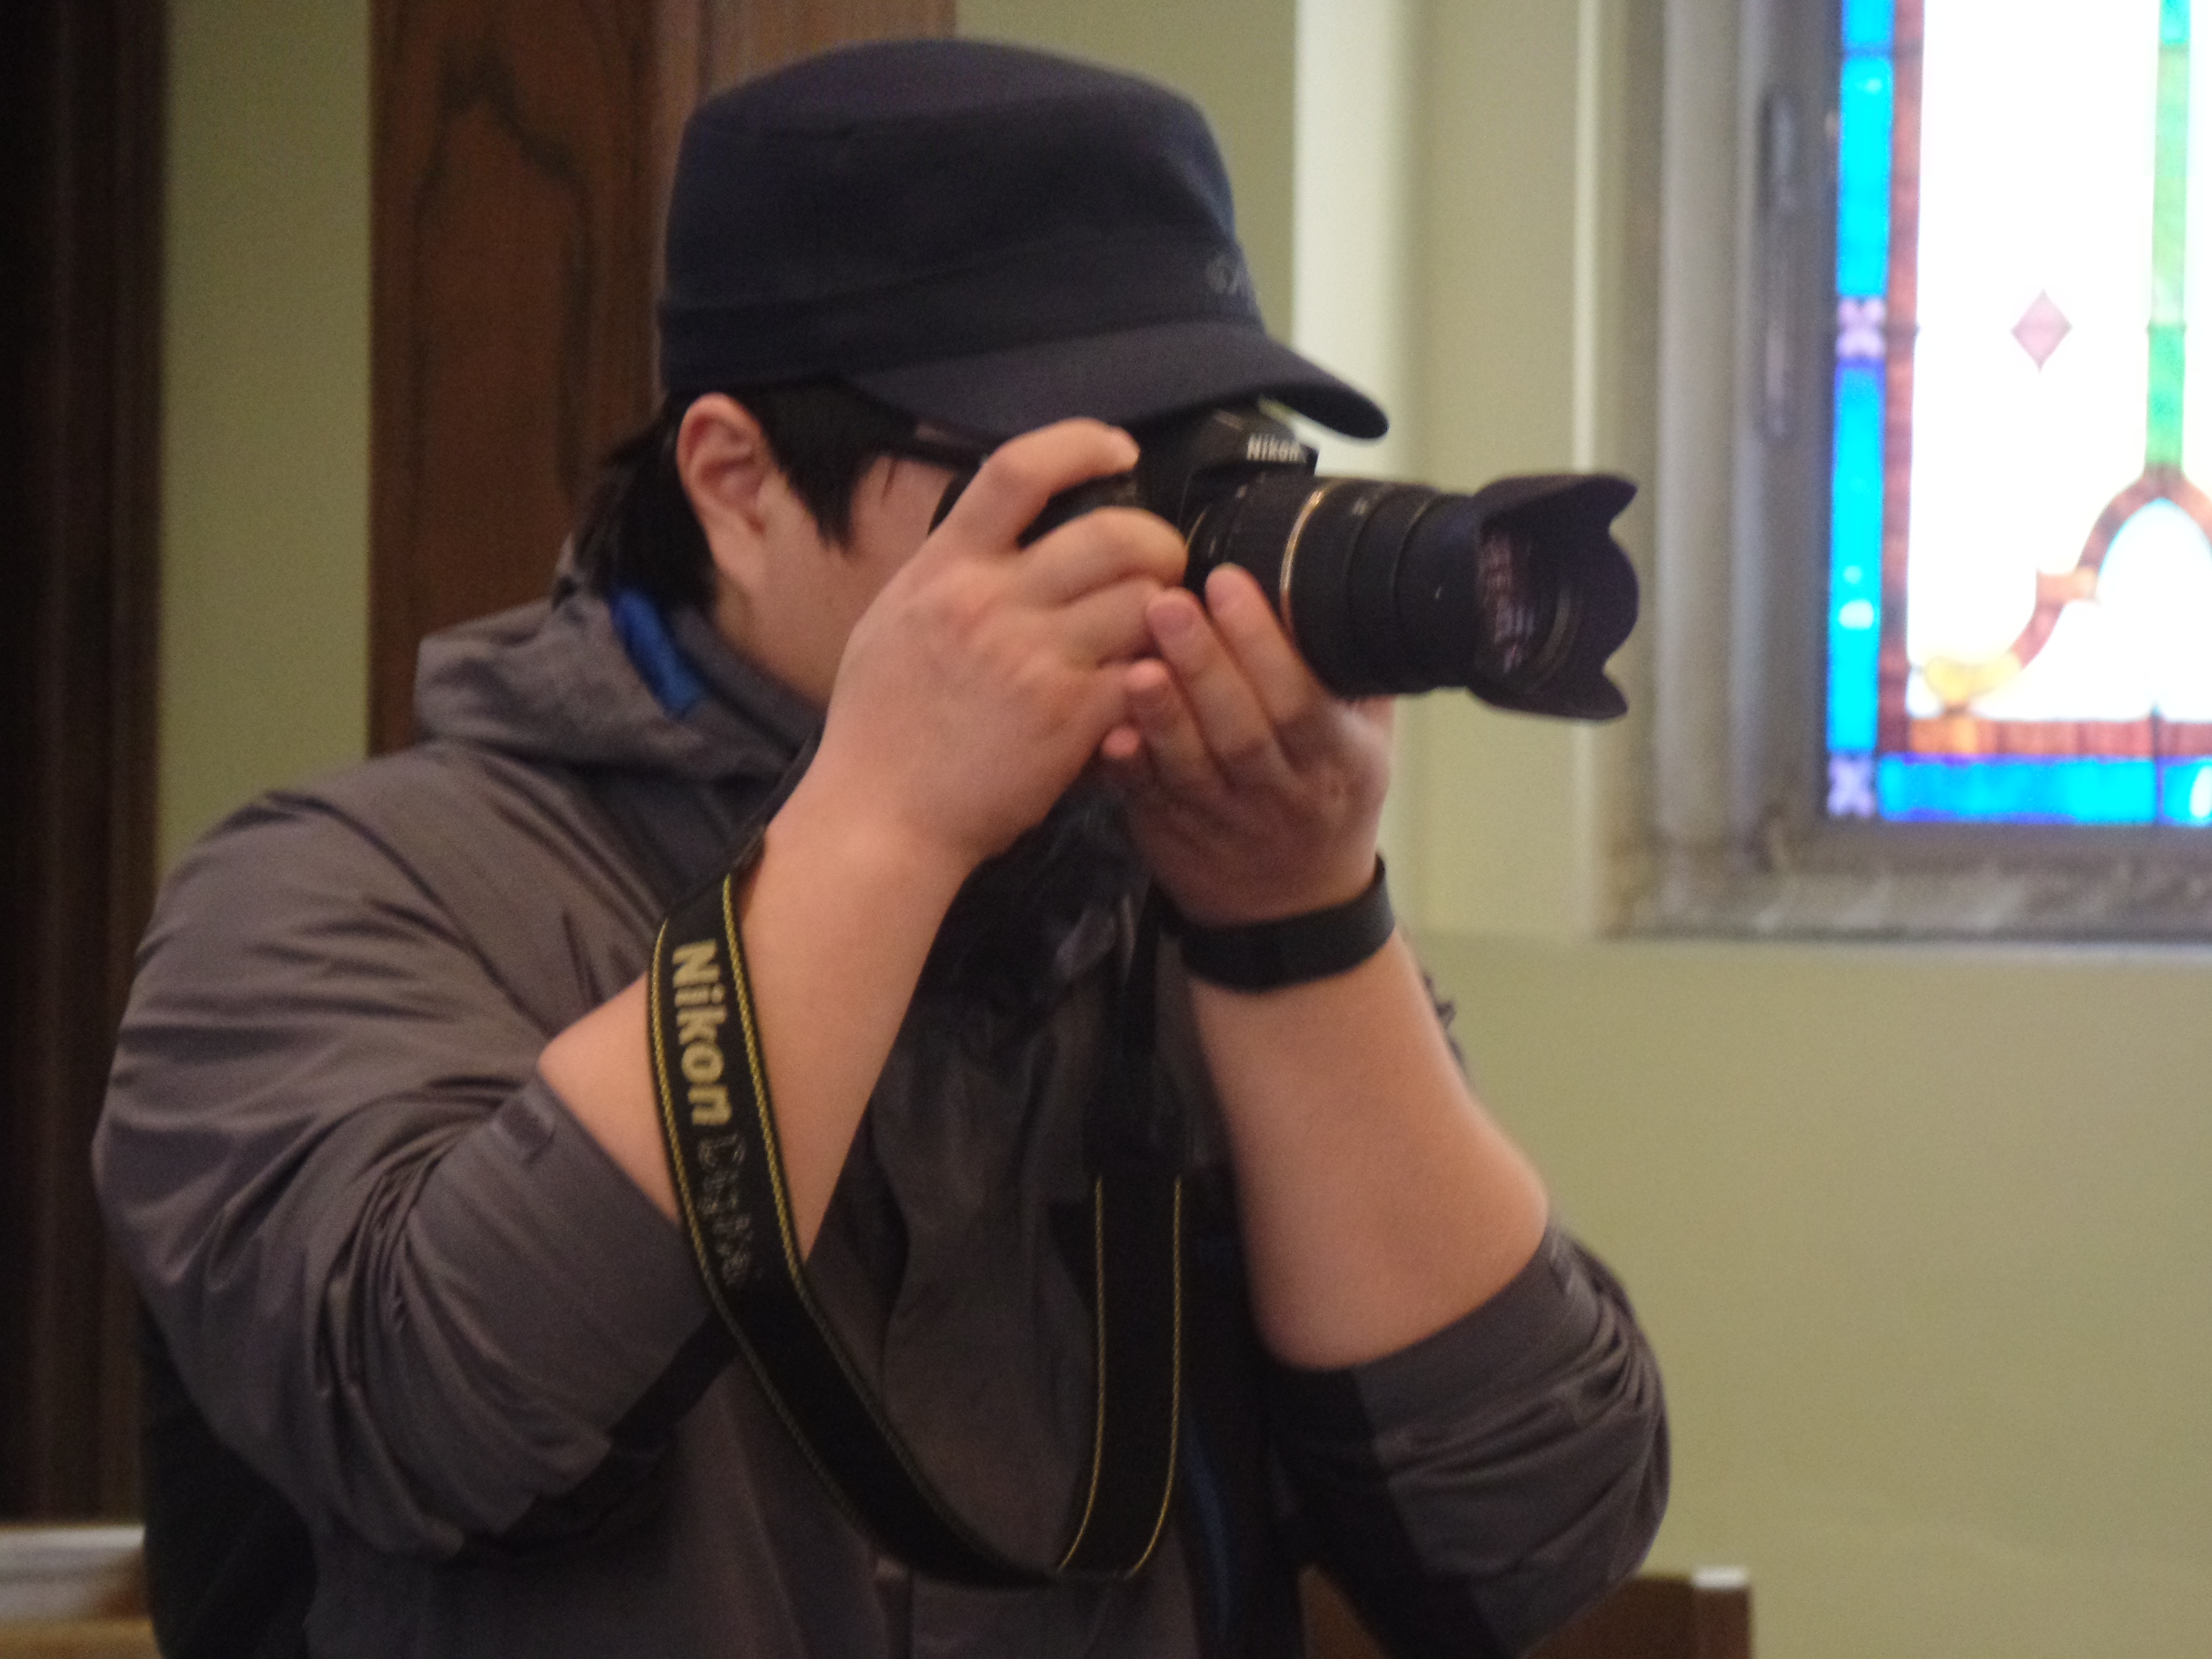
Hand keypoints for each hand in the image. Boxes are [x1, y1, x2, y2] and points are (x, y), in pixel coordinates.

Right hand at [809, 420, 1188, 881]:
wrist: (881, 817)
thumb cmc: (881, 725)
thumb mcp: (893, 619)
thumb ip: (950, 569)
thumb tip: (1002, 527)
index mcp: (945, 568)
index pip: (1019, 470)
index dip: (1081, 444)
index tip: (1119, 450)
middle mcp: (990, 602)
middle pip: (1113, 533)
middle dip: (1159, 541)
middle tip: (1163, 564)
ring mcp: (1034, 660)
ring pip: (1145, 601)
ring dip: (1165, 613)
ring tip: (1155, 631)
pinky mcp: (1070, 719)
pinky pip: (1144, 674)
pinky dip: (1157, 677)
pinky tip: (1146, 688)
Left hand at [1097, 564, 1390, 925]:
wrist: (1291, 905)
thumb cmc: (1325, 790)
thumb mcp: (1363, 736)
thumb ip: (1346, 671)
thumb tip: (1325, 578)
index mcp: (1338, 761)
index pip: (1302, 700)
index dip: (1264, 644)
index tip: (1227, 582)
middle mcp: (1284, 795)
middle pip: (1243, 730)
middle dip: (1205, 664)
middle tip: (1166, 602)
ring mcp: (1225, 821)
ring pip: (1192, 768)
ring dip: (1163, 716)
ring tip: (1136, 662)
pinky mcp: (1173, 836)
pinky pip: (1147, 803)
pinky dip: (1128, 771)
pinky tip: (1108, 736)